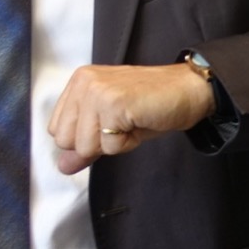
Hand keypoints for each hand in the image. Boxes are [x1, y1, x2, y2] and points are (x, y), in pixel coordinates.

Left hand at [49, 62, 214, 174]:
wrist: (190, 90)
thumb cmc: (154, 105)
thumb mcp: (113, 125)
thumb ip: (85, 144)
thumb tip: (63, 166)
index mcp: (79, 82)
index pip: (58, 130)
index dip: (87, 137)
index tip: (112, 124)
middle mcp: (84, 82)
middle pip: (66, 141)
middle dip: (97, 143)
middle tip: (124, 124)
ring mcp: (97, 91)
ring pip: (85, 146)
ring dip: (114, 144)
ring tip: (133, 122)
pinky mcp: (113, 103)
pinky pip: (109, 146)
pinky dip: (127, 143)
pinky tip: (140, 122)